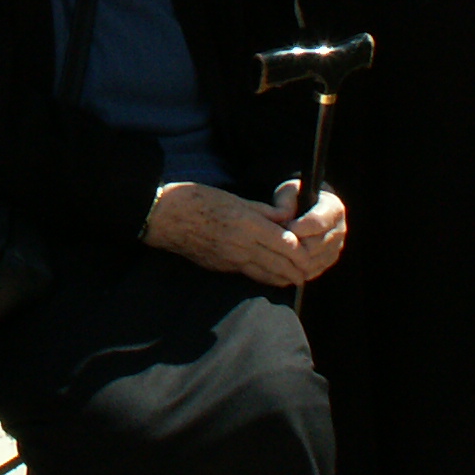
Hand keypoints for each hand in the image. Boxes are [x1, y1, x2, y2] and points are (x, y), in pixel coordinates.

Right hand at [143, 182, 337, 288]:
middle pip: (281, 265)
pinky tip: (274, 275)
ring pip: (268, 275)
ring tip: (297, 275)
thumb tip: (285, 219)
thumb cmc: (196, 200)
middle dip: (299, 268)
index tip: (311, 249)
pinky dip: (267, 276)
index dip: (303, 251)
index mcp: (247, 224)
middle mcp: (242, 246)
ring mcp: (231, 260)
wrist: (163, 217)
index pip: (286, 244)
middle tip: (310, 267)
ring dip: (285, 276)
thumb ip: (262, 211)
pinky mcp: (222, 267)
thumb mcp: (235, 198)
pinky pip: (251, 275)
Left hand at [271, 181, 348, 279]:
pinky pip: (311, 272)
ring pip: (312, 262)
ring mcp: (335, 248)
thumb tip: (284, 219)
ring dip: (292, 259)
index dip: (296, 227)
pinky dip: (295, 269)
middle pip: (314, 246)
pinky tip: (283, 260)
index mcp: (334, 209)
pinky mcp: (327, 261)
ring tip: (278, 249)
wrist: (303, 208)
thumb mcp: (289, 191)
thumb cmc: (295, 197)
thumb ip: (286, 202)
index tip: (282, 226)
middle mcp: (339, 230)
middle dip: (293, 245)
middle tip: (276, 241)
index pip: (317, 223)